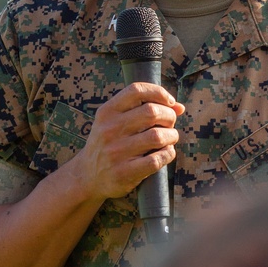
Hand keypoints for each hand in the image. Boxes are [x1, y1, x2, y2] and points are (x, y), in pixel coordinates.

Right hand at [72, 83, 184, 202]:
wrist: (87, 176)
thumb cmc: (109, 144)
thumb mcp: (115, 122)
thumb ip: (143, 109)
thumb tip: (179, 107)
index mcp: (107, 112)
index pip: (136, 90)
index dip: (159, 93)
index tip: (170, 102)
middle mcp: (109, 129)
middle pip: (152, 112)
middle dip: (169, 116)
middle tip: (170, 124)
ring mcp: (116, 152)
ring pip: (158, 136)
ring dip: (172, 136)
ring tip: (169, 139)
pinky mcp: (124, 172)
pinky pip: (157, 160)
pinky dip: (168, 154)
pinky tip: (166, 153)